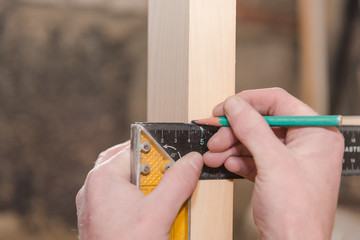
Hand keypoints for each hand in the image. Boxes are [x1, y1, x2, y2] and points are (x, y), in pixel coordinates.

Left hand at [76, 142, 202, 239]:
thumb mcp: (158, 214)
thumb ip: (177, 182)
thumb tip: (192, 160)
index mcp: (102, 179)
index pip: (134, 149)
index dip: (157, 152)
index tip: (174, 159)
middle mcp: (95, 189)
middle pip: (130, 166)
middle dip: (153, 172)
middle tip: (170, 181)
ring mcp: (97, 206)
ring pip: (128, 184)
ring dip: (149, 190)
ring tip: (164, 203)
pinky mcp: (103, 221)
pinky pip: (123, 202)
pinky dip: (141, 205)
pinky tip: (154, 218)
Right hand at [203, 88, 343, 238]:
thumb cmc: (298, 215)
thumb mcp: (273, 163)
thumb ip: (252, 129)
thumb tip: (235, 105)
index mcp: (316, 133)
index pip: (279, 102)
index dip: (249, 101)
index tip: (226, 107)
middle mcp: (304, 143)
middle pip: (261, 122)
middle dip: (234, 130)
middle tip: (215, 136)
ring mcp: (289, 159)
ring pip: (253, 140)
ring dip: (230, 146)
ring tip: (213, 154)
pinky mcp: (276, 173)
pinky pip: (252, 158)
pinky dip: (237, 160)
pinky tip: (227, 164)